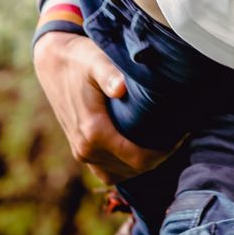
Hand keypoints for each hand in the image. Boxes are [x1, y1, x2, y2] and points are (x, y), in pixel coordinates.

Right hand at [31, 30, 173, 182]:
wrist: (53, 63)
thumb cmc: (79, 59)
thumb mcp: (96, 60)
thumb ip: (109, 74)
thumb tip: (122, 87)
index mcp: (93, 132)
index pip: (137, 159)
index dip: (163, 153)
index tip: (180, 136)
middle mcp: (85, 149)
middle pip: (132, 169)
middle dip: (158, 157)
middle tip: (177, 137)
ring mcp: (81, 152)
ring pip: (119, 174)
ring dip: (141, 165)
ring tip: (162, 144)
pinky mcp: (79, 150)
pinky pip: (106, 171)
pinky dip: (124, 168)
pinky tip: (139, 150)